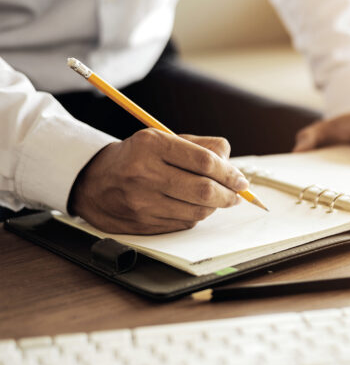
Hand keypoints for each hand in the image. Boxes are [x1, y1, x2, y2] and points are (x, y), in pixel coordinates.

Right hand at [69, 129, 248, 233]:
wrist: (92, 181)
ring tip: (213, 199)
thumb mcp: (164, 139)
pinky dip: (194, 216)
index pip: (205, 162)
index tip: (241, 181)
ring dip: (213, 207)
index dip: (230, 174)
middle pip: (204, 190)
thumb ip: (201, 147)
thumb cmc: (137, 157)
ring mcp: (141, 202)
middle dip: (228, 195)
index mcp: (152, 145)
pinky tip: (189, 207)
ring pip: (197, 211)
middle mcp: (144, 173)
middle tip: (236, 195)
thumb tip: (231, 164)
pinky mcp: (141, 224)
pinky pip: (183, 224)